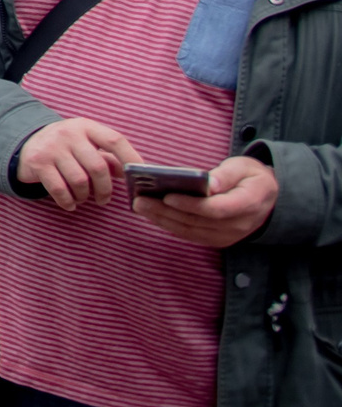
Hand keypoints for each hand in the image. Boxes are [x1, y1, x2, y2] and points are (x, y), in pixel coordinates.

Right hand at [17, 117, 138, 210]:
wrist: (25, 143)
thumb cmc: (65, 147)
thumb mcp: (85, 144)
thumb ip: (107, 157)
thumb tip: (129, 173)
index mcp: (85, 127)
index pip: (114, 140)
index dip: (130, 158)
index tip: (138, 176)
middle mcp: (68, 134)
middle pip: (98, 167)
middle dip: (104, 189)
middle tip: (103, 199)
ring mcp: (52, 147)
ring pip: (79, 181)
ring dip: (84, 196)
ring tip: (83, 198)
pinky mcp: (38, 162)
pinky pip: (59, 190)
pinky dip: (68, 201)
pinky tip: (70, 203)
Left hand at [139, 155, 277, 248]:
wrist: (266, 198)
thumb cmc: (251, 177)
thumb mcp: (244, 167)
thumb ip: (226, 175)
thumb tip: (209, 183)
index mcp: (248, 204)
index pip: (216, 209)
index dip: (191, 205)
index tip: (167, 196)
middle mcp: (239, 225)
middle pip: (198, 222)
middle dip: (166, 212)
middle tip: (140, 200)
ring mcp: (229, 235)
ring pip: (192, 231)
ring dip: (164, 220)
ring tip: (140, 206)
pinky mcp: (218, 239)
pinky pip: (192, 235)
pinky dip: (171, 225)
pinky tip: (153, 215)